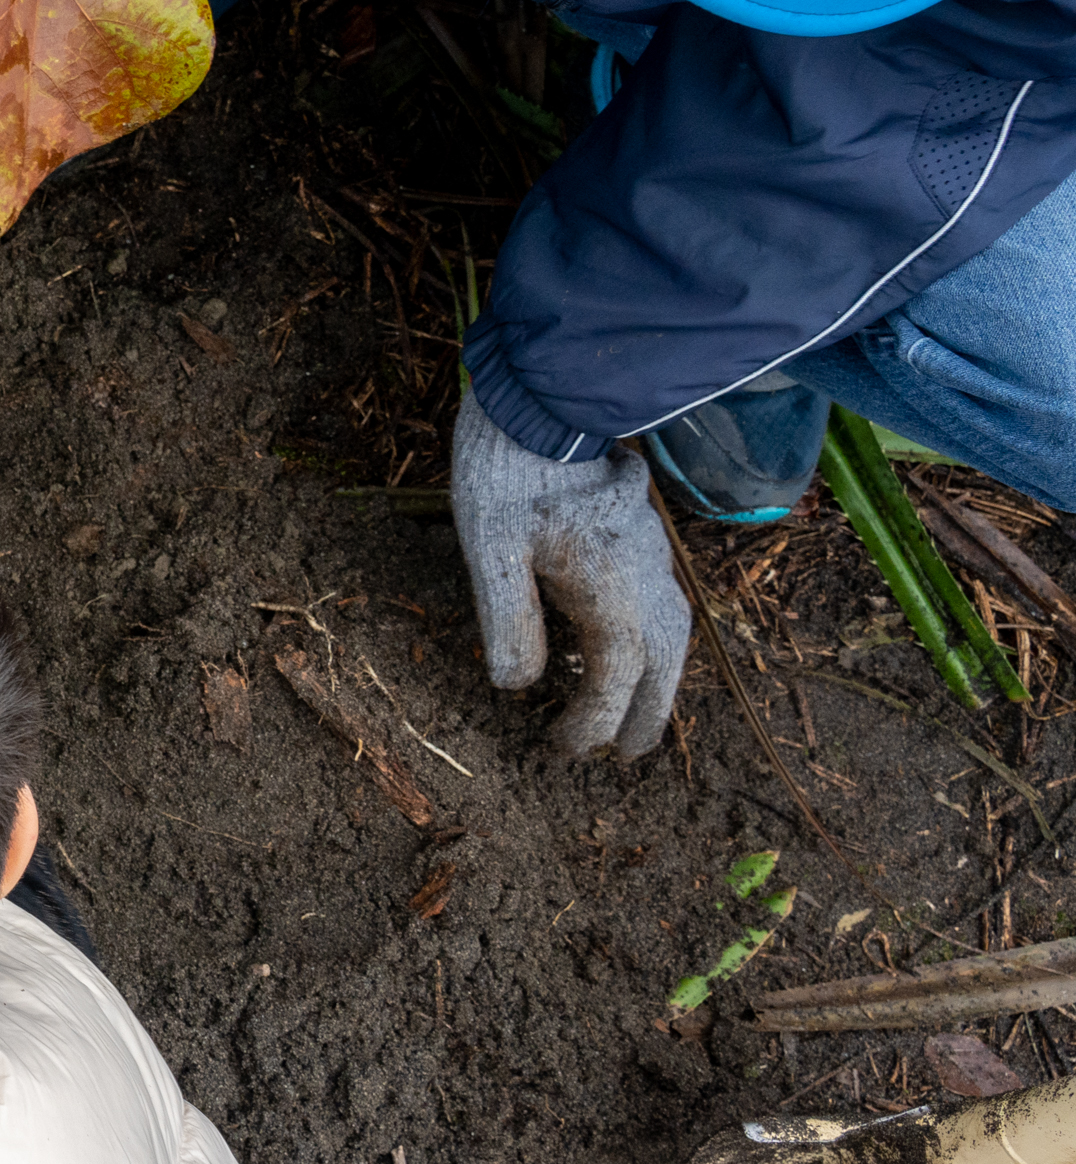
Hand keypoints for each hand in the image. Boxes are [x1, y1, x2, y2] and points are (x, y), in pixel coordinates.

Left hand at [450, 393, 690, 759]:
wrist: (538, 407)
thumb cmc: (505, 477)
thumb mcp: (490, 547)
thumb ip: (507, 618)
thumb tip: (515, 687)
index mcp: (611, 584)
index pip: (615, 675)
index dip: (593, 720)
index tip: (563, 748)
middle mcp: (646, 575)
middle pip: (662, 663)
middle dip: (644, 715)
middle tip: (621, 756)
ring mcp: (652, 555)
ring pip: (674, 634)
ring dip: (659, 682)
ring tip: (635, 720)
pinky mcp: (644, 538)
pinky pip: (667, 605)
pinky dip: (659, 644)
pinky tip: (635, 654)